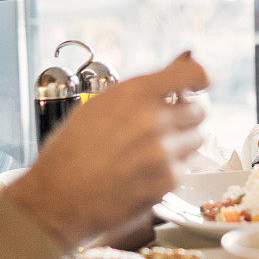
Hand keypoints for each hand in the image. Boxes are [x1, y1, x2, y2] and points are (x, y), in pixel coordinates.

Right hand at [4, 51, 209, 248]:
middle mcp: (155, 119)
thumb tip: (184, 60)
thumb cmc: (74, 148)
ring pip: (197, 140)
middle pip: (199, 110)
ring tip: (149, 152)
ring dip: (182, 144)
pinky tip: (143, 173)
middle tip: (163, 126)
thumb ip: (147, 86)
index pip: (194, 73)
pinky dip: (170, 171)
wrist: (58, 198)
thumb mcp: (102, 104)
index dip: (200, 78)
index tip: (198, 85)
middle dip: (185, 117)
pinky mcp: (167, 181)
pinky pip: (185, 168)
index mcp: (137, 93)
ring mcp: (164, 152)